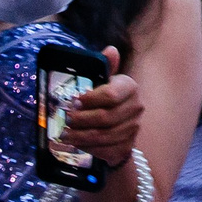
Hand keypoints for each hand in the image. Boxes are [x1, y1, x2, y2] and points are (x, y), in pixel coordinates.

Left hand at [53, 47, 142, 165]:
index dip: (90, 99)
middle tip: (65, 119)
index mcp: (130, 87)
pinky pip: (106, 150)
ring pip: (104, 136)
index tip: (73, 101)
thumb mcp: (105, 81)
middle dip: (81, 120)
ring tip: (65, 134)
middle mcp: (136, 108)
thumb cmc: (107, 98)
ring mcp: (133, 129)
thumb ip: (105, 66)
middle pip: (105, 117)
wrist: (121, 125)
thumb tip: (110, 50)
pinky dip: (89, 148)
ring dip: (81, 136)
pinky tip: (77, 144)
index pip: (111, 95)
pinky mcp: (127, 147)